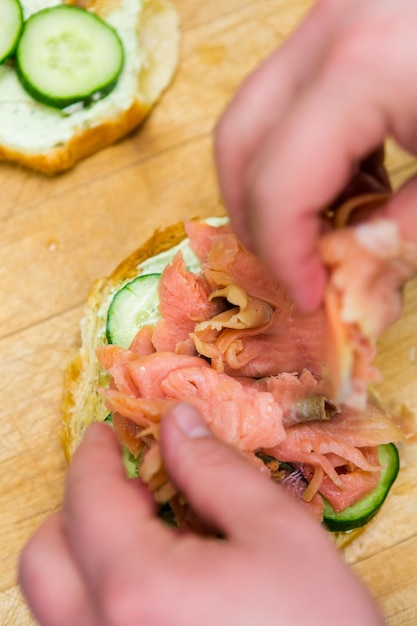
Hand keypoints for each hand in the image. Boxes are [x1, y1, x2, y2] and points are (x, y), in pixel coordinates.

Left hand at [19, 404, 383, 625]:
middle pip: (46, 557)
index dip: (95, 455)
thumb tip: (177, 423)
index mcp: (138, 588)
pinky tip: (157, 578)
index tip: (108, 433)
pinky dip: (102, 587)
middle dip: (80, 505)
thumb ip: (216, 470)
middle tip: (131, 484)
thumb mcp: (277, 532)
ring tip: (147, 529)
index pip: (88, 499)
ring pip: (57, 599)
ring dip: (85, 548)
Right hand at [215, 0, 416, 310]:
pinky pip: (287, 99)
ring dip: (273, 186)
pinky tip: (350, 179)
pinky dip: (299, 153)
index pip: (278, 183)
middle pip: (238, 143)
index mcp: (364, 71)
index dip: (283, 255)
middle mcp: (327, 35)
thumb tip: (357, 273)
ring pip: (252, 118)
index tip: (309, 296)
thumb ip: (411, 229)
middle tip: (296, 267)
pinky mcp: (342, 23)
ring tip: (326, 226)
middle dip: (256, 221)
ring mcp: (330, 19)